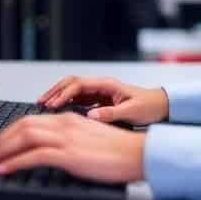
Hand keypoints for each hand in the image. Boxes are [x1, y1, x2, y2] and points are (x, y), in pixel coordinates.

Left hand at [0, 112, 145, 182]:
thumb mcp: (88, 138)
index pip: (31, 120)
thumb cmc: (118, 149)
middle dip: (0, 139)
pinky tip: (4, 169)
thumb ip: (69, 138)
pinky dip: (14, 161)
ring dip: (1, 149)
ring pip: (24, 136)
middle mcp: (65, 123)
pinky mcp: (69, 153)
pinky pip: (34, 155)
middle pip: (23, 124)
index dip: (10, 131)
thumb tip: (51, 149)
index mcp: (69, 118)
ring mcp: (66, 137)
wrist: (136, 153)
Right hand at [38, 76, 168, 125]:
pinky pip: (78, 99)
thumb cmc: (148, 106)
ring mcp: (99, 93)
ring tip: (43, 107)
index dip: (64, 93)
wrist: (159, 106)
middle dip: (55, 91)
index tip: (52, 104)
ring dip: (58, 96)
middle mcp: (101, 86)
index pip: (79, 84)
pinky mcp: (99, 101)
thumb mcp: (131, 111)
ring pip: (72, 91)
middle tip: (41, 103)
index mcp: (107, 85)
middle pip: (71, 83)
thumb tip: (91, 116)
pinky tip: (58, 112)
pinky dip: (66, 103)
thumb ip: (111, 114)